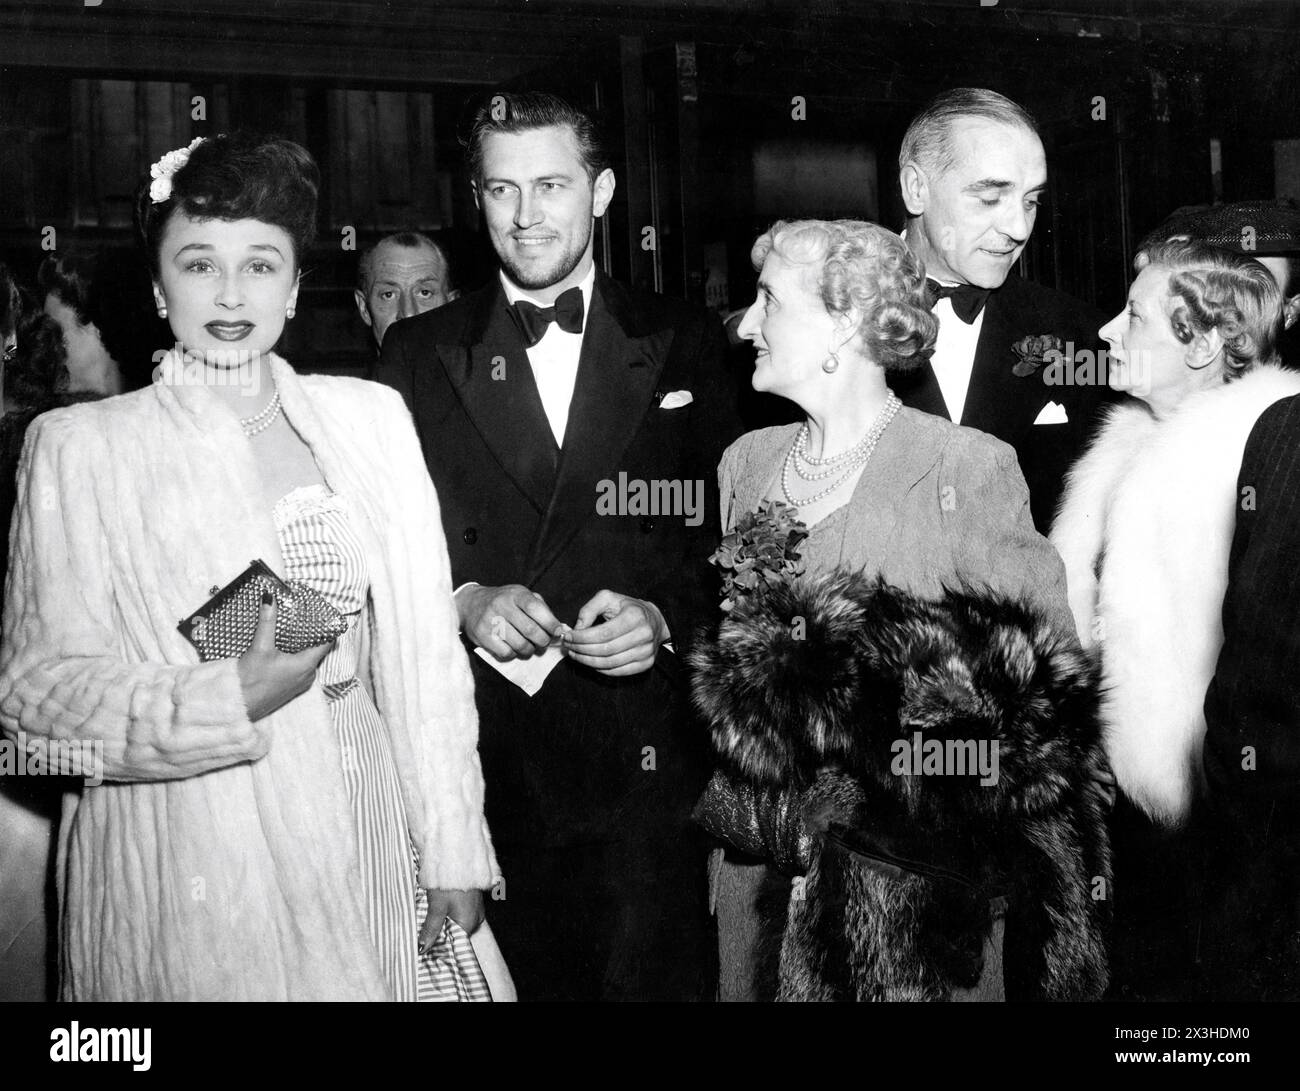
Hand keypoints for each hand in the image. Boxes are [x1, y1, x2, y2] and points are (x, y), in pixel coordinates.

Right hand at [235, 594, 333, 720]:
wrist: (238, 705)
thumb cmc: (250, 680)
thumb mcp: (260, 647)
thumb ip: (267, 621)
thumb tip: (270, 598)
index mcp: (306, 665)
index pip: (327, 643)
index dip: (327, 628)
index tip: (324, 616)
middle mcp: (308, 675)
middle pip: (317, 650)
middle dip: (312, 636)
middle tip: (306, 619)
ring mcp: (300, 684)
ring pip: (308, 660)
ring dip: (302, 648)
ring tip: (294, 631)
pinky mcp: (291, 688)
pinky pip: (300, 669)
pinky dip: (296, 658)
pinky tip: (284, 650)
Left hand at [419, 888, 484, 952]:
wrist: (460, 856)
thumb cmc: (449, 882)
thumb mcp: (437, 907)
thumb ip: (431, 929)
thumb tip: (423, 949)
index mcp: (469, 924)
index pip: (453, 944)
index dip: (437, 946)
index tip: (423, 946)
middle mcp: (476, 918)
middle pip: (455, 934)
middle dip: (439, 933)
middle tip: (422, 930)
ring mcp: (476, 908)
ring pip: (457, 922)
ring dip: (443, 921)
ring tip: (429, 914)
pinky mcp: (473, 899)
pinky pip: (460, 912)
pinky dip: (449, 912)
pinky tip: (439, 905)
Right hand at [456, 583, 561, 660]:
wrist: (471, 604)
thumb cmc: (504, 601)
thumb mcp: (521, 595)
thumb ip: (540, 608)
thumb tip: (558, 628)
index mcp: (515, 594)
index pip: (535, 609)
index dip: (550, 623)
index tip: (557, 632)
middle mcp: (502, 605)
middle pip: (530, 630)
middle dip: (542, 641)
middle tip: (543, 643)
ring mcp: (490, 621)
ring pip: (519, 644)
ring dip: (529, 650)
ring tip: (529, 647)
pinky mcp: (482, 636)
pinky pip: (506, 652)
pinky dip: (514, 654)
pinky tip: (513, 648)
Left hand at [562, 590, 667, 676]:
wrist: (654, 621)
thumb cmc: (627, 608)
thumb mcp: (608, 598)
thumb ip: (589, 609)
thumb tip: (577, 628)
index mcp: (634, 616)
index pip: (603, 633)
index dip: (582, 638)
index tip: (568, 637)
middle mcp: (643, 635)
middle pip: (605, 650)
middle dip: (581, 650)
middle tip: (568, 647)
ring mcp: (646, 652)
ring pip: (610, 663)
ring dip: (587, 661)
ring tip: (575, 654)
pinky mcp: (646, 664)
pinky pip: (618, 672)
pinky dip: (600, 669)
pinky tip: (590, 661)